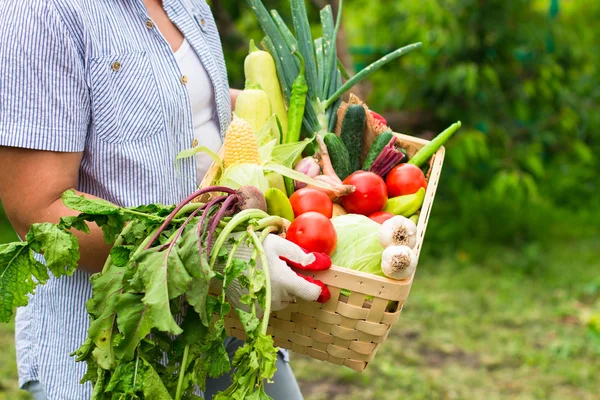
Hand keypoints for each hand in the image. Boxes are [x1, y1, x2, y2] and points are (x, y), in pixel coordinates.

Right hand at [214, 234, 330, 312]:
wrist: (220, 260)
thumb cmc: (251, 248)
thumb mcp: (278, 244)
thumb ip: (300, 255)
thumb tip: (319, 262)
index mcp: (286, 283)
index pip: (312, 294)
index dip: (317, 287)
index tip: (315, 281)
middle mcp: (277, 299)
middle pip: (296, 295)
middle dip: (293, 283)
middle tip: (280, 267)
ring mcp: (264, 307)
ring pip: (282, 300)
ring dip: (280, 290)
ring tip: (267, 273)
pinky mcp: (253, 310)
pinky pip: (268, 304)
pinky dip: (267, 295)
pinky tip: (257, 281)